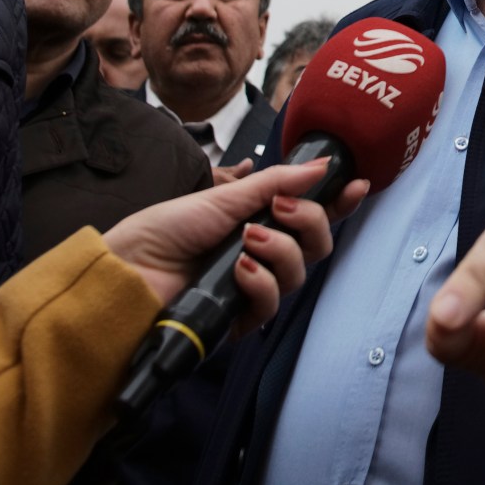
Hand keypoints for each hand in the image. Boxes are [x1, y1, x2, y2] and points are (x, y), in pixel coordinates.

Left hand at [102, 158, 369, 334]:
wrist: (127, 270)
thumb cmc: (165, 230)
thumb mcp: (224, 197)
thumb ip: (276, 183)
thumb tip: (322, 165)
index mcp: (260, 221)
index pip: (311, 215)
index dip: (339, 202)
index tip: (357, 183)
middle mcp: (262, 254)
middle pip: (316, 245)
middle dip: (310, 222)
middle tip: (281, 209)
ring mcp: (252, 287)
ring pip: (298, 274)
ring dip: (281, 251)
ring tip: (248, 240)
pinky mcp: (239, 318)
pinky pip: (271, 303)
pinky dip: (262, 282)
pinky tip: (241, 269)